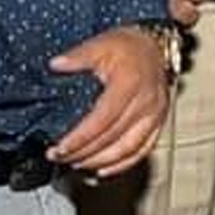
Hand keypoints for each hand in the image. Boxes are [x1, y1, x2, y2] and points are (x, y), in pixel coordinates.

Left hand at [49, 27, 172, 177]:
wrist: (154, 45)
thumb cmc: (128, 46)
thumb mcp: (99, 45)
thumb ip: (77, 56)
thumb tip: (56, 65)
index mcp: (130, 83)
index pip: (102, 120)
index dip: (79, 138)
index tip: (59, 148)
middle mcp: (146, 101)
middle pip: (113, 138)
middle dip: (83, 153)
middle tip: (60, 157)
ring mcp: (155, 114)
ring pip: (128, 149)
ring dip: (100, 162)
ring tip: (76, 164)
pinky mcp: (159, 122)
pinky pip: (143, 150)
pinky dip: (122, 164)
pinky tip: (103, 170)